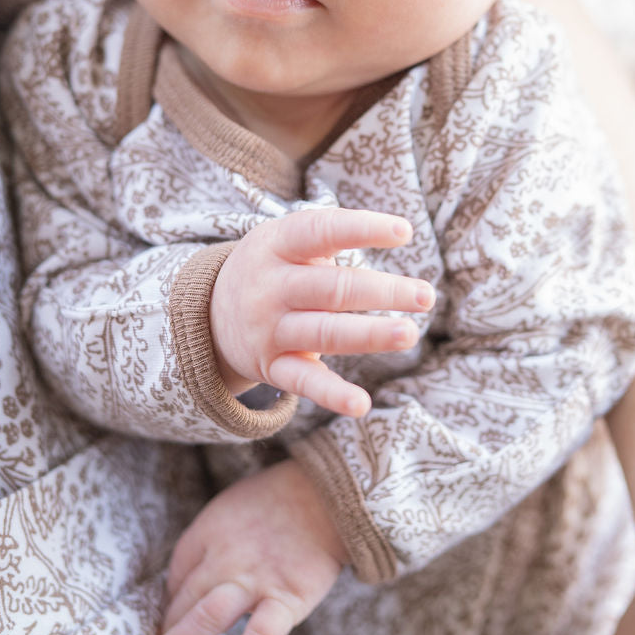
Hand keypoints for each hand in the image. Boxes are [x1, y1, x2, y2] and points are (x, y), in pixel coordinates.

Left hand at [142, 459, 347, 634]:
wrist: (330, 493)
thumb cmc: (283, 496)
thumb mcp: (235, 502)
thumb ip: (215, 536)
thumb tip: (198, 571)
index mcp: (211, 530)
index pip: (177, 569)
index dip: (170, 594)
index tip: (172, 610)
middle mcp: (225, 557)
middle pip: (184, 597)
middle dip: (167, 624)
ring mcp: (254, 581)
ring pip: (205, 617)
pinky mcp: (286, 599)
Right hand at [210, 206, 434, 416]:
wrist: (208, 314)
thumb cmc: (273, 268)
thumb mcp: (284, 240)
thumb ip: (329, 236)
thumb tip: (396, 234)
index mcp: (276, 245)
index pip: (320, 231)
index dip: (362, 229)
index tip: (405, 232)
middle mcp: (270, 288)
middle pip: (332, 288)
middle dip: (382, 291)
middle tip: (426, 295)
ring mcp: (269, 330)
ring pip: (325, 334)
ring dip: (370, 334)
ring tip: (409, 334)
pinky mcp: (272, 367)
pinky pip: (304, 382)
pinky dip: (333, 395)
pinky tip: (361, 404)